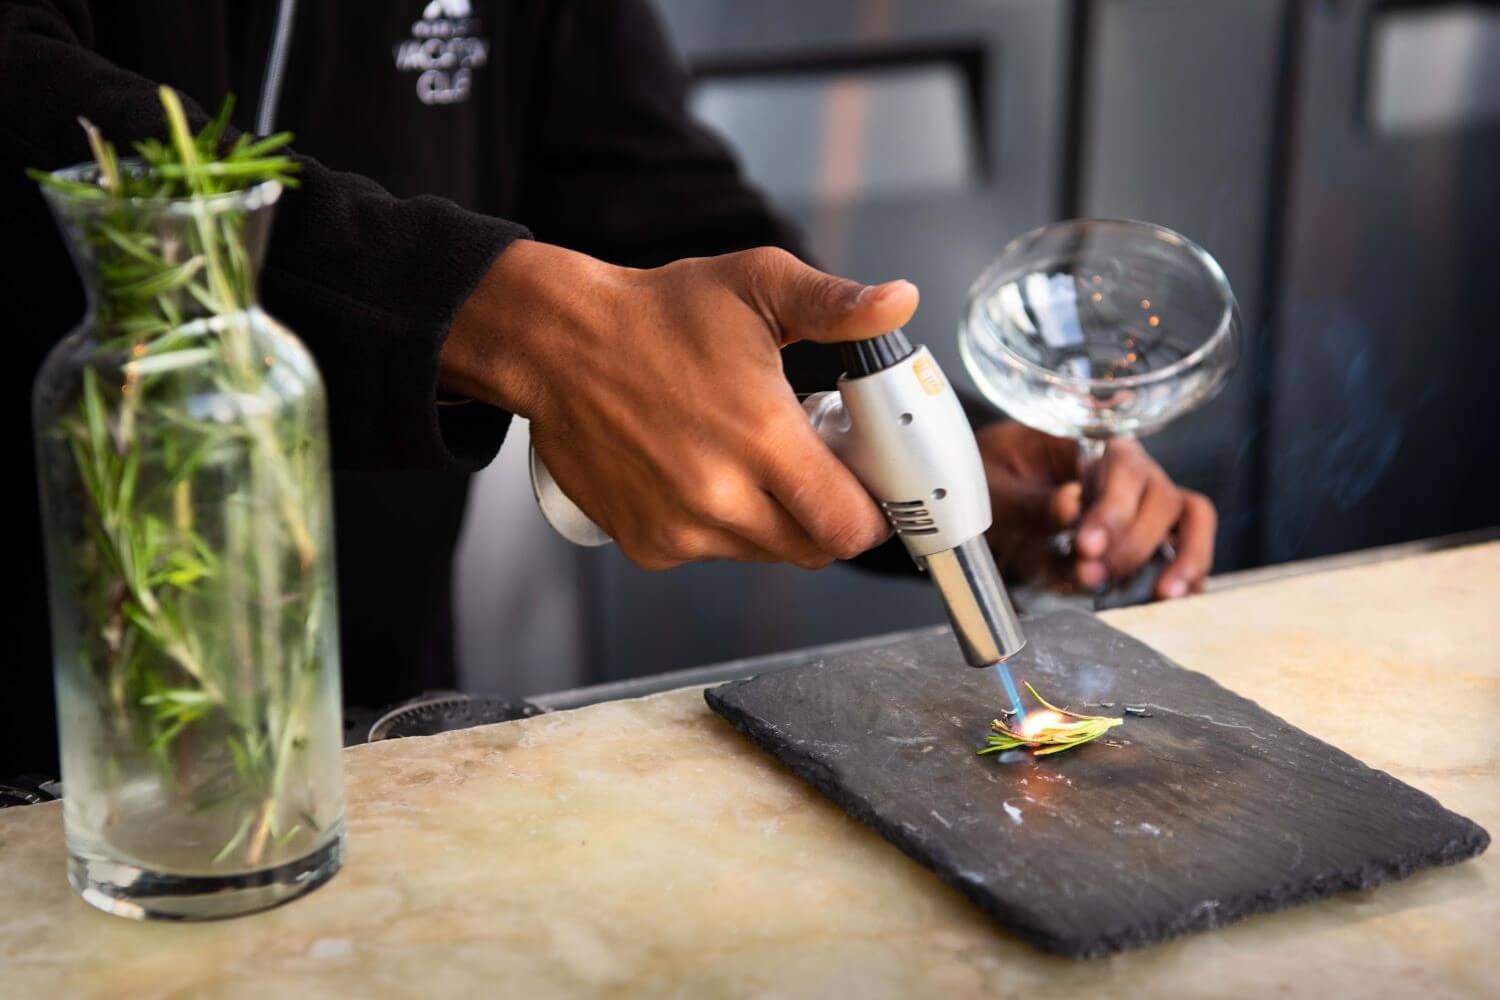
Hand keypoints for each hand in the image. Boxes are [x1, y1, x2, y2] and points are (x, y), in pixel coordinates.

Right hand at [440, 240, 918, 569]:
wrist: (557, 345)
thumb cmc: (657, 314)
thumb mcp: (756, 285)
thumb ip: (836, 303)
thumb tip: (900, 301)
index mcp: (762, 438)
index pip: (849, 526)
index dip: (874, 513)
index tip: (870, 485)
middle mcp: (721, 496)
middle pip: (814, 550)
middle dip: (829, 517)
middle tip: (815, 468)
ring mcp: (680, 528)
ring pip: (765, 554)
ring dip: (777, 521)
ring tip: (754, 462)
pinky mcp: (648, 543)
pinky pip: (712, 554)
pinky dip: (722, 527)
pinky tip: (705, 474)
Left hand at [976, 422, 1214, 598]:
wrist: (988, 499)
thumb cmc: (992, 480)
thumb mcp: (995, 487)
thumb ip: (1029, 499)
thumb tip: (1071, 505)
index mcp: (1090, 442)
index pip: (1122, 465)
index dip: (1113, 509)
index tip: (1086, 546)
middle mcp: (1127, 468)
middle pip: (1160, 497)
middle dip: (1131, 543)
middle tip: (1090, 574)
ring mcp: (1143, 500)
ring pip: (1188, 517)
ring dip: (1179, 558)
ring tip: (1157, 594)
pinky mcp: (1148, 533)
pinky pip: (1187, 545)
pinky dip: (1190, 571)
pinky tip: (1174, 598)